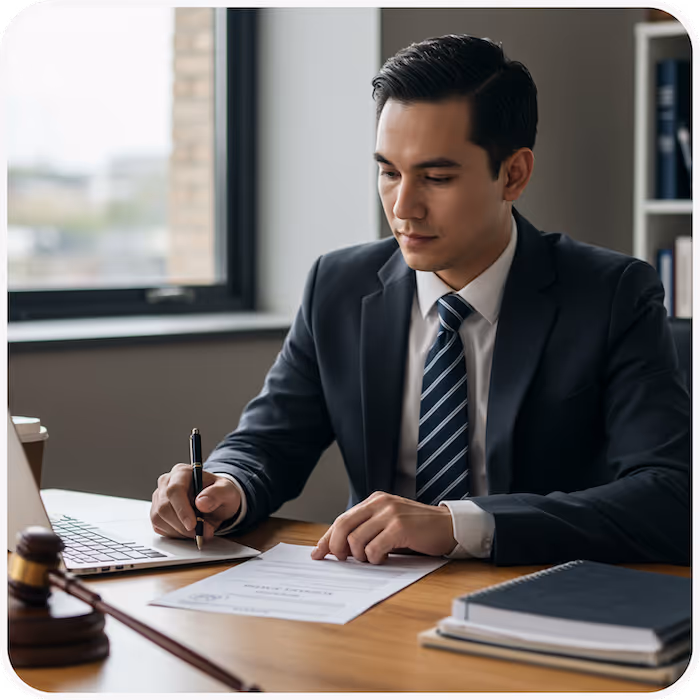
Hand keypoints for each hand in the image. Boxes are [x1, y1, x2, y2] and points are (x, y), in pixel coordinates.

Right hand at [150, 464, 241, 541]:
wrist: (217, 502)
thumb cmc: (220, 494)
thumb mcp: (227, 491)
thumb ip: (218, 494)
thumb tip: (201, 503)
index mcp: (182, 472)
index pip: (174, 490)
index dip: (182, 509)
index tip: (193, 525)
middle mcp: (167, 483)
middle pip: (164, 507)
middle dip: (183, 525)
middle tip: (201, 532)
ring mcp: (159, 498)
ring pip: (159, 519)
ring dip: (179, 531)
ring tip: (198, 530)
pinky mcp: (156, 513)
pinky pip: (159, 527)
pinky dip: (175, 534)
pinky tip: (188, 530)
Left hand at [310, 492, 455, 564]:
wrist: (448, 526)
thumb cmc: (418, 529)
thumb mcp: (389, 524)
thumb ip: (367, 530)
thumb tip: (340, 549)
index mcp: (374, 500)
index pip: (342, 519)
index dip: (327, 538)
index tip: (318, 553)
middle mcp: (379, 503)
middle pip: (343, 526)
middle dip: (337, 547)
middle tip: (343, 560)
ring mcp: (390, 514)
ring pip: (356, 539)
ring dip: (360, 556)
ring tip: (373, 558)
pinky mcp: (400, 527)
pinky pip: (374, 548)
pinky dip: (375, 558)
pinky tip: (384, 558)